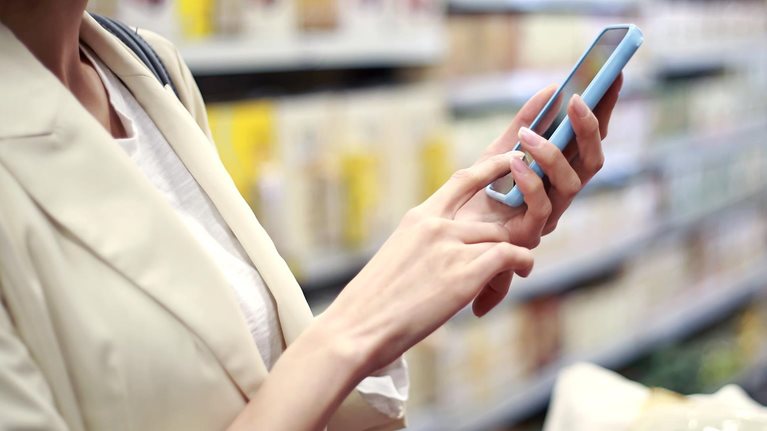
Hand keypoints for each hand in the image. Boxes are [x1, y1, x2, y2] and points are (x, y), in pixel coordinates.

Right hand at [319, 153, 534, 374]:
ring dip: (513, 255)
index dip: (491, 167)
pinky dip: (522, 262)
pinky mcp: (465, 273)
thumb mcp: (396, 259)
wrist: (356, 327)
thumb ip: (423, 247)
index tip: (512, 159)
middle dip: (508, 232)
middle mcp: (435, 225)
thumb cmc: (372, 304)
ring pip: (501, 237)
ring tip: (513, 271)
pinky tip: (522, 270)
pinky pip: (510, 255)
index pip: (461, 180)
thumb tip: (443, 257)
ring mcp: (450, 247)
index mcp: (416, 219)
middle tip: (519, 244)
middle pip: (490, 218)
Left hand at [456, 75, 622, 316]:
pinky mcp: (529, 234)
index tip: (612, 76)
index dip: (604, 111)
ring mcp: (548, 216)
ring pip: (572, 184)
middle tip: (577, 99)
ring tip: (529, 135)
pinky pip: (541, 207)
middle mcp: (561, 195)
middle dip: (590, 128)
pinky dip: (531, 181)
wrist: (445, 233)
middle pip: (593, 161)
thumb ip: (524, 123)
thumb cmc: (475, 193)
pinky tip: (514, 161)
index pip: (590, 140)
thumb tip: (550, 89)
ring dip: (554, 155)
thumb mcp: (497, 150)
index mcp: (560, 174)